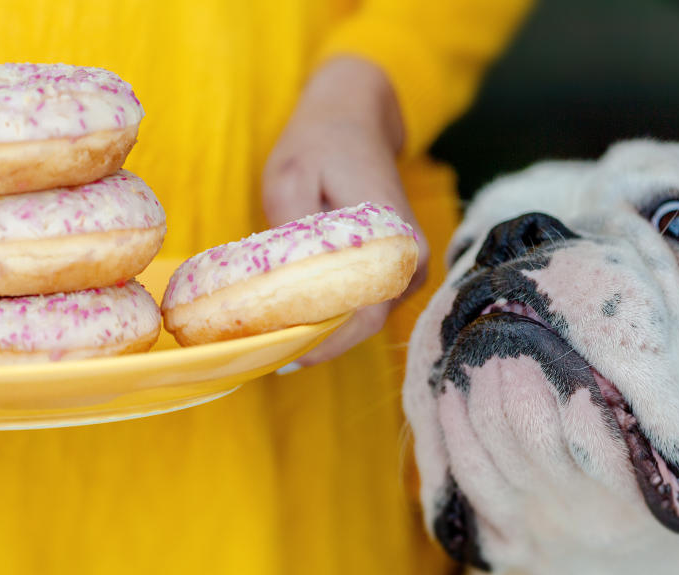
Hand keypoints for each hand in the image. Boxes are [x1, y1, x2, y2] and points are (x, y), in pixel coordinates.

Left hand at [262, 56, 428, 367]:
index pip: (363, 314)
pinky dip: (332, 314)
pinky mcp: (399, 269)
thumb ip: (292, 233)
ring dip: (323, 331)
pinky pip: (365, 303)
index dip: (322, 342)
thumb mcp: (290, 178)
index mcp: (393, 238)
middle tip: (266, 353)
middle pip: (364, 324)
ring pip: (364, 318)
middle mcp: (412, 259)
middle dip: (316, 342)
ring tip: (275, 338)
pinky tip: (296, 316)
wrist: (353, 117)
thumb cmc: (319, 143)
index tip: (281, 354)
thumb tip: (281, 290)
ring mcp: (409, 266)